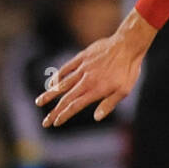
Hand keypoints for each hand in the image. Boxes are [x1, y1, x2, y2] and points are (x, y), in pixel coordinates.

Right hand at [36, 11, 153, 126]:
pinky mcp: (82, 57)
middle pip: (66, 98)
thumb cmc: (129, 69)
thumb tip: (96, 118)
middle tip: (44, 121)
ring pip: (62, 83)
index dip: (64, 115)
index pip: (75, 106)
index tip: (54, 122)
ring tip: (39, 102)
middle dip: (54, 111)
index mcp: (96, 90)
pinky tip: (52, 82)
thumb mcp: (124, 90)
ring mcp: (82, 68)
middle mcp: (86, 80)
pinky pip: (66, 68)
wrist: (127, 45)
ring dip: (50, 94)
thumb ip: (109, 104)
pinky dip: (57, 76)